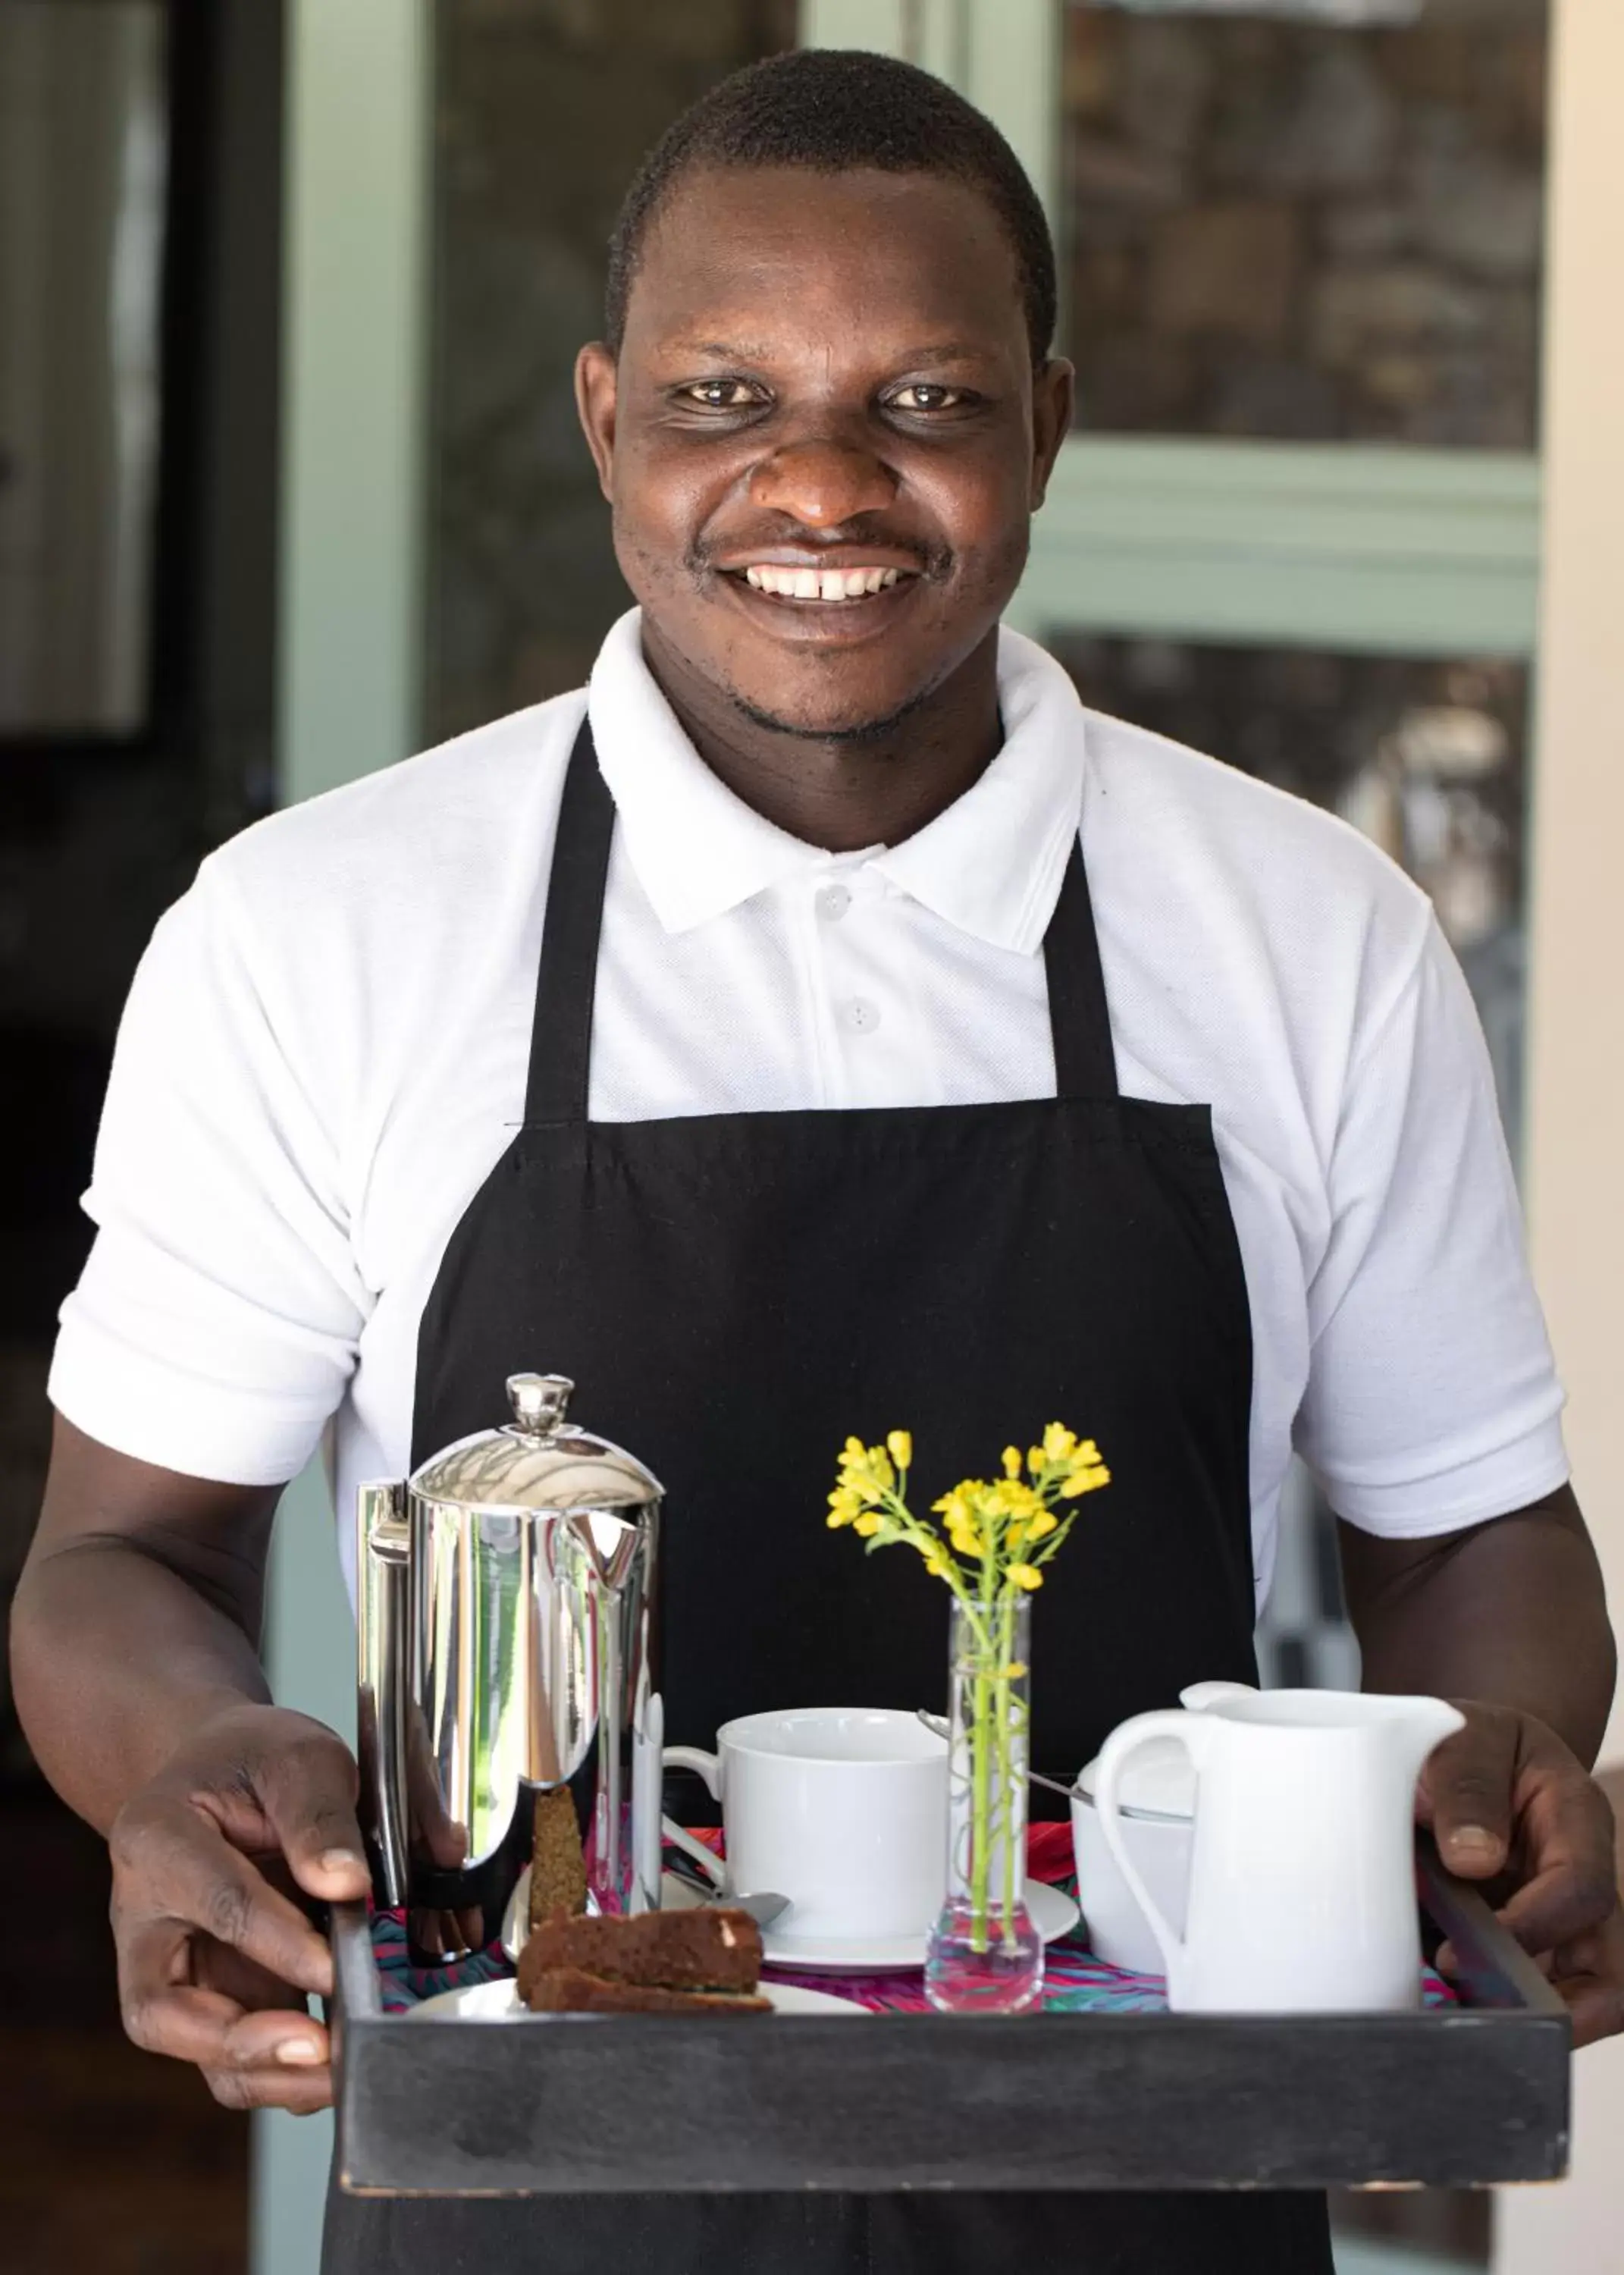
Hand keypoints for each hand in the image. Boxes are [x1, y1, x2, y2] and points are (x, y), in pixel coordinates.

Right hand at [109, 1702, 370, 2111]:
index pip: (218, 1905)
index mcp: (157, 1839)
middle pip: (161, 2009)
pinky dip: (272, 2073)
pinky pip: (222, 2055)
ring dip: (258, 2075)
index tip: (339, 1966)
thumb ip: (320, 1817)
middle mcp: (143, 1916)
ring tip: (334, 2071)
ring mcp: (165, 1964)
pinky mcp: (201, 1993)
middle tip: (320, 2046)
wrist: (220, 1769)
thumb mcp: (296, 1757)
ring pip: (188, 2048)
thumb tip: (346, 1884)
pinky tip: (330, 2066)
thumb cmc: (254, 1761)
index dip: (281, 1944)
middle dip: (241, 2042)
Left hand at [1419, 1699, 1623, 2046]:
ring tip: (1457, 2019)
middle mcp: (1583, 1874)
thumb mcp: (1461, 1738)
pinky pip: (1533, 1986)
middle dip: (1561, 2006)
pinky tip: (1442, 2005)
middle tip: (1487, 2021)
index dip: (1534, 1928)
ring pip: (1582, 1991)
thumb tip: (1474, 1859)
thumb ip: (1466, 1788)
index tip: (1464, 1950)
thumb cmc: (1465, 1740)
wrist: (1453, 1750)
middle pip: (1612, 1966)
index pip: (1584, 1888)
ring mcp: (1561, 1915)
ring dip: (1526, 2012)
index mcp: (1578, 1817)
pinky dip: (1494, 2002)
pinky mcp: (1531, 1940)